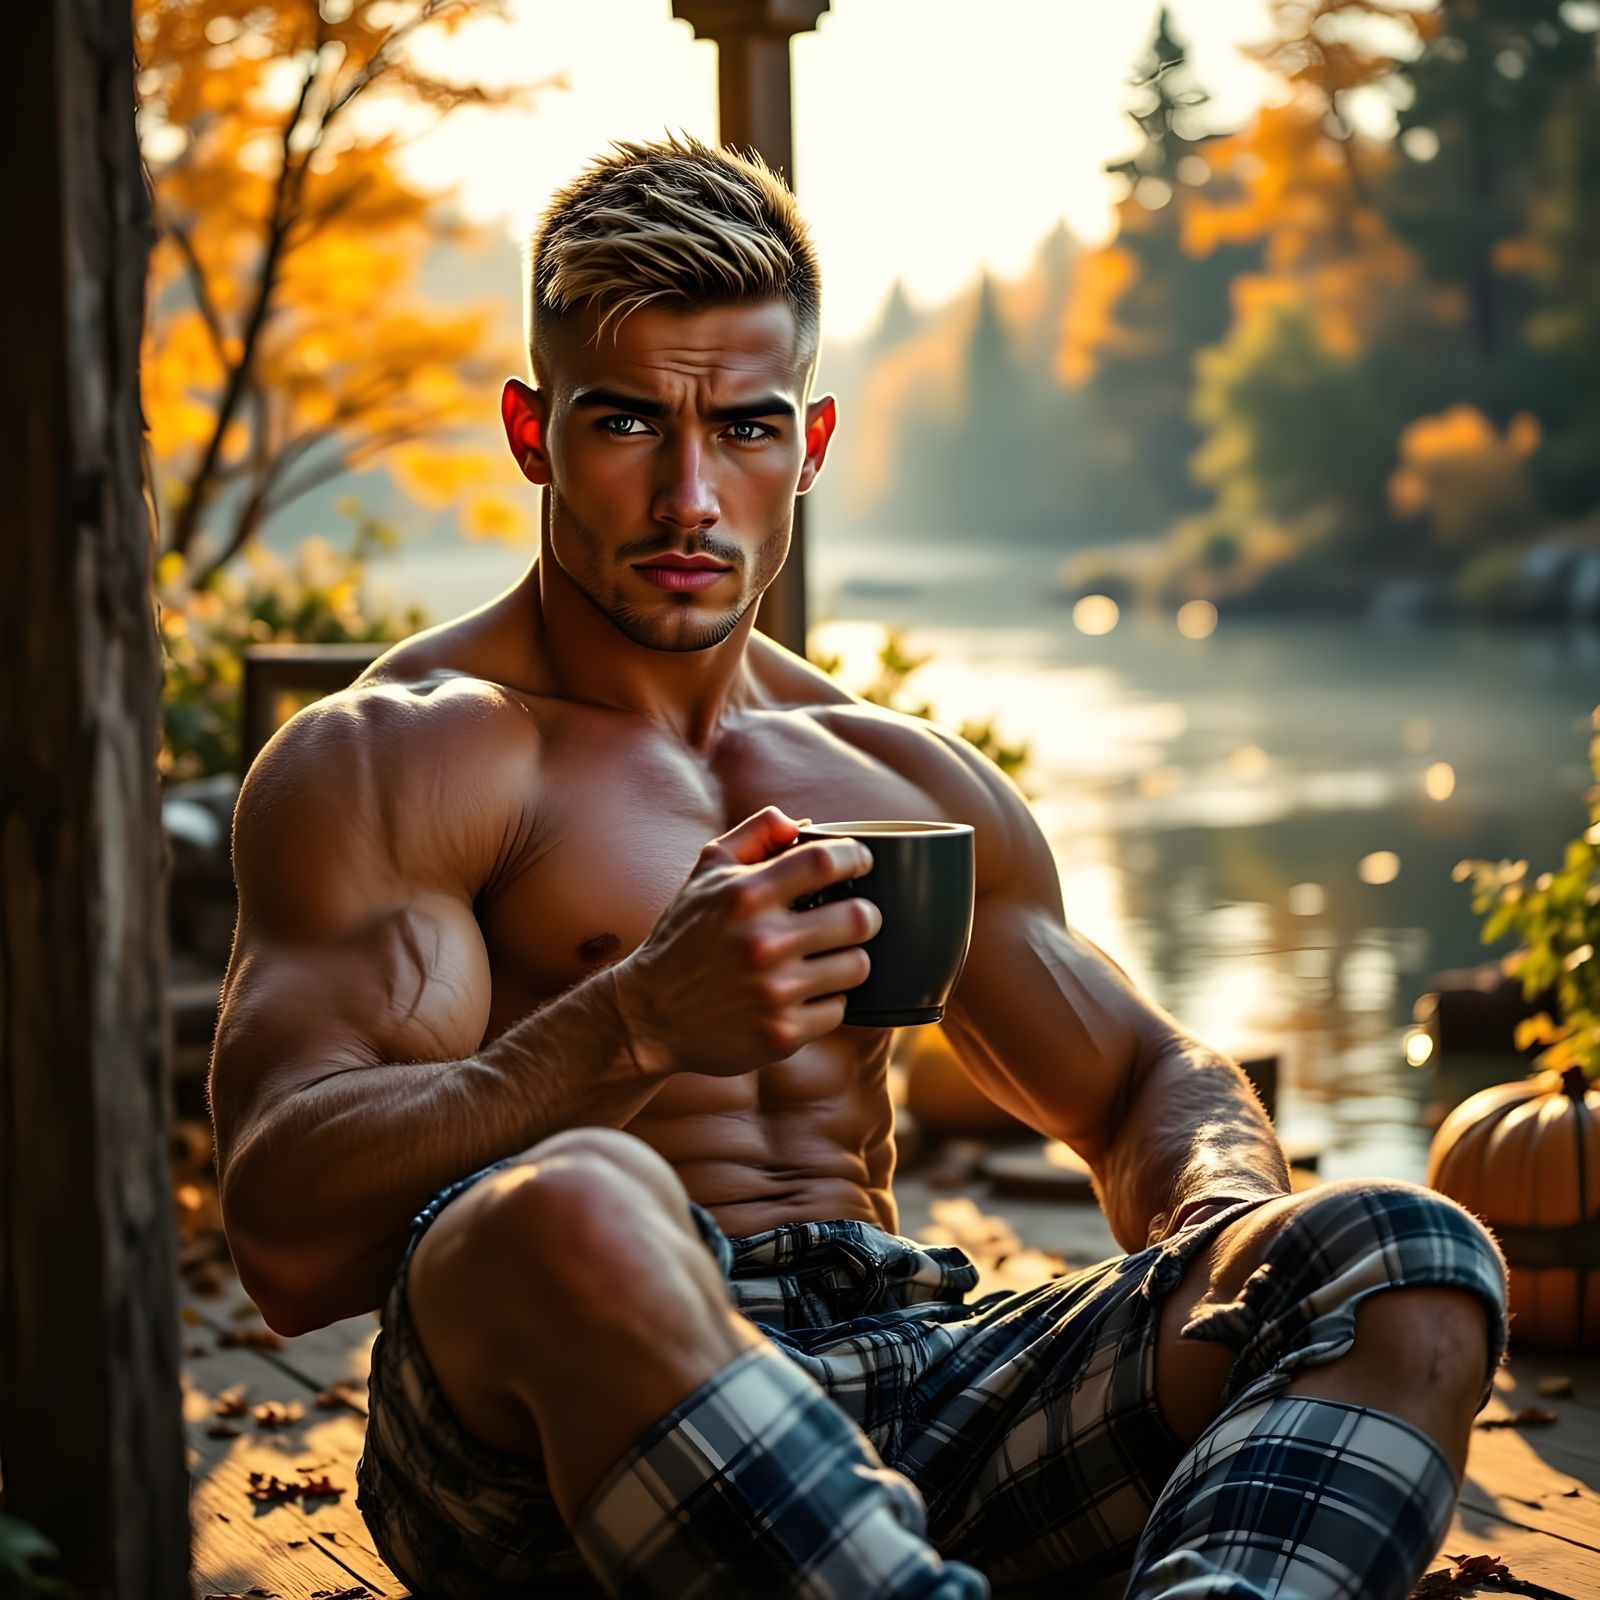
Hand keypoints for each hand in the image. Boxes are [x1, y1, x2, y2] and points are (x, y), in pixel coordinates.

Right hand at [613, 806, 880, 1078]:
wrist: (649, 1015)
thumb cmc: (685, 935)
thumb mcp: (706, 872)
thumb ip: (755, 835)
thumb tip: (804, 823)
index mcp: (744, 895)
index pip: (825, 861)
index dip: (855, 858)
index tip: (859, 864)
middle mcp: (761, 942)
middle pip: (858, 918)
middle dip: (864, 915)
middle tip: (855, 918)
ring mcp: (773, 992)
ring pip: (857, 966)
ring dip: (849, 960)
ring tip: (828, 958)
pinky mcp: (781, 1034)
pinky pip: (838, 1009)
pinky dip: (827, 1001)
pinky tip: (803, 995)